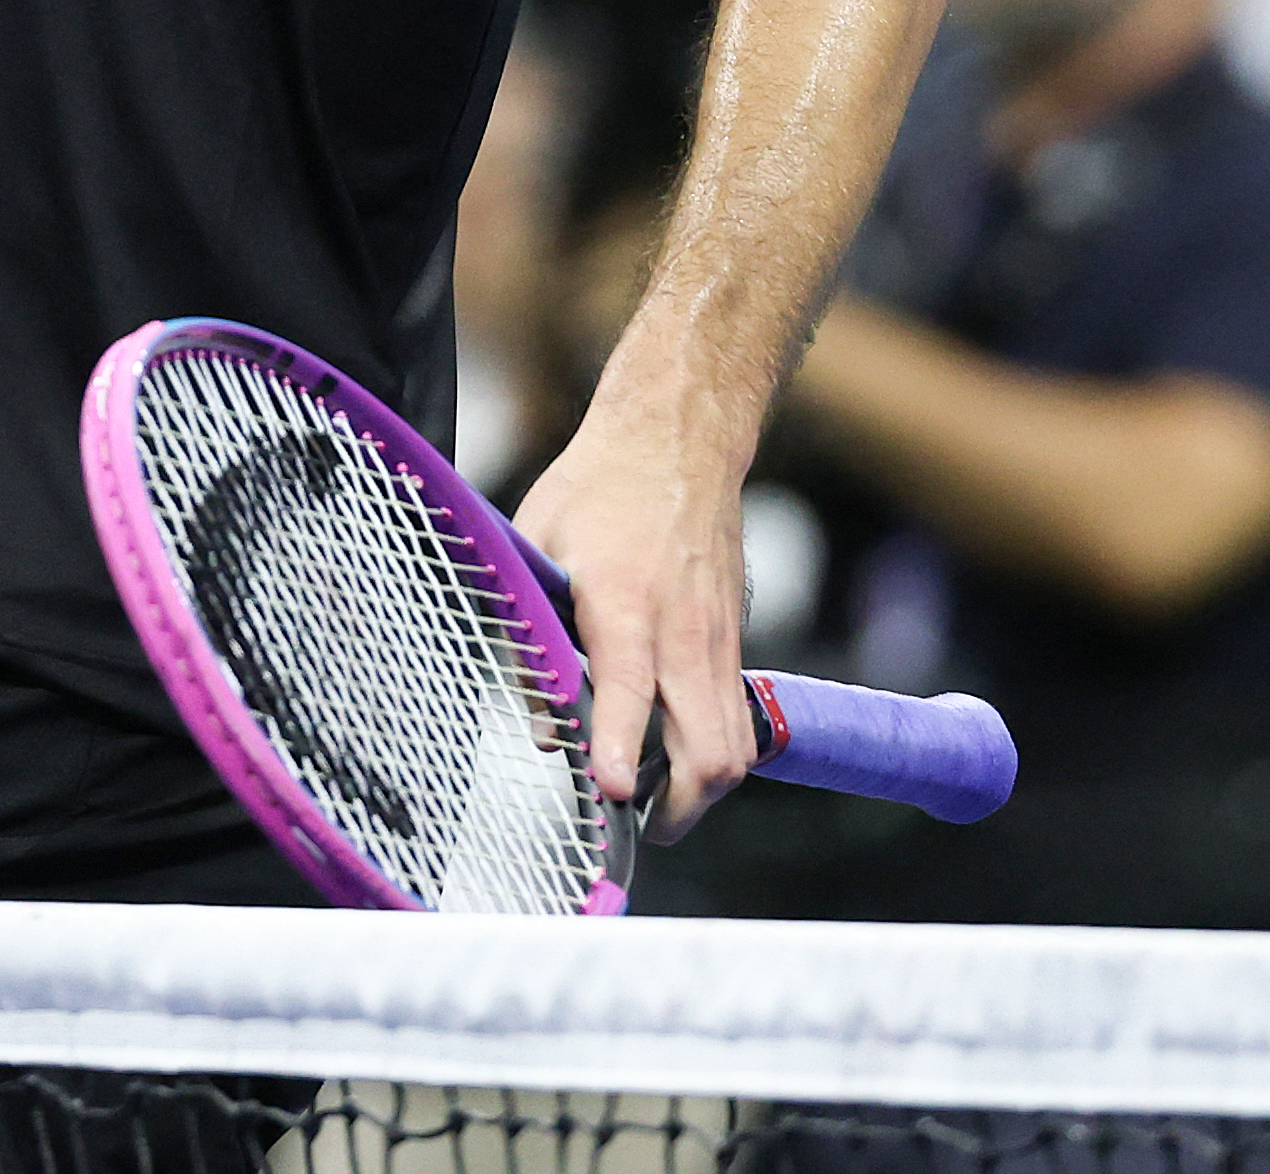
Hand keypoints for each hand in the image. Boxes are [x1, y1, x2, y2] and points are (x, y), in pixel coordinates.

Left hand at [513, 390, 755, 842]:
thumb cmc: (597, 490)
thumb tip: (540, 724)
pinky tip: (678, 755)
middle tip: (641, 827)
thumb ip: (531, 634)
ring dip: (704, 790)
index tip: (611, 793)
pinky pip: (738, 717)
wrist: (679, 442)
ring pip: (738, 745)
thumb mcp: (537, 546)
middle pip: (712, 748)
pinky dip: (716, 752)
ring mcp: (720, 640)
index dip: (620, 746)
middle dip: (682, 806)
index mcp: (624, 603)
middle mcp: (684, 632)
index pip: (628, 691)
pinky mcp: (736, 642)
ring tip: (658, 804)